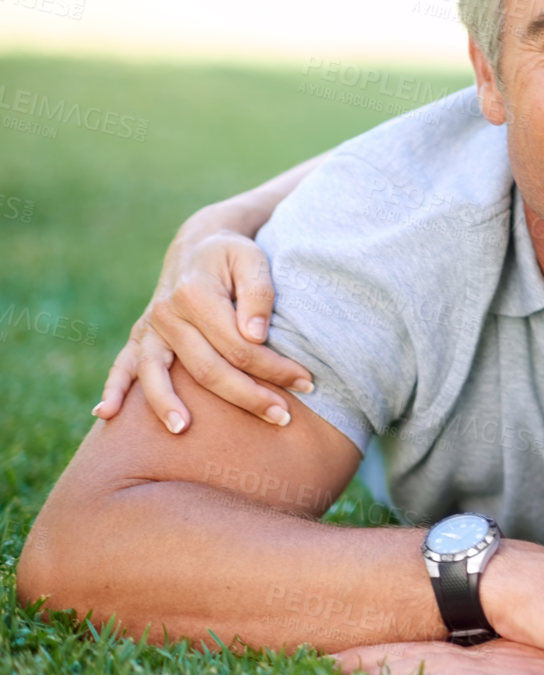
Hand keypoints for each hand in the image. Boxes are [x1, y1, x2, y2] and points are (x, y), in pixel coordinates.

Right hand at [97, 220, 312, 433]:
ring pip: (157, 373)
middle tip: (283, 417)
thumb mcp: (253, 259)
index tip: (307, 382)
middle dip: (247, 396)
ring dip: (168, 405)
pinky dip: (113, 388)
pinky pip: (122, 365)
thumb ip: (259, 294)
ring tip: (183, 430)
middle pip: (206, 367)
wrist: (198, 244)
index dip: (274, 368)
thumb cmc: (233, 255)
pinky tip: (105, 414)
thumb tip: (255, 336)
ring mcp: (150, 327)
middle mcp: (167, 313)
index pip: (239, 346)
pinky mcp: (140, 336)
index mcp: (195, 294)